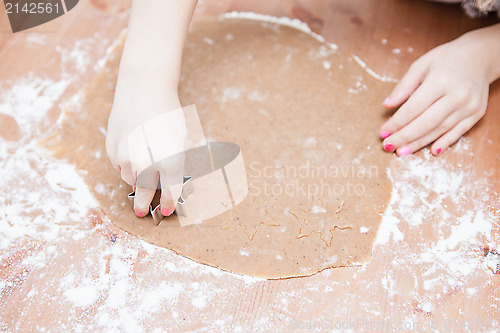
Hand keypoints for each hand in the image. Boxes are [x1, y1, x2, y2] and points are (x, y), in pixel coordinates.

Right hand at [104, 0, 196, 216]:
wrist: (144, 90)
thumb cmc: (168, 114)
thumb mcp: (180, 139)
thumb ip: (175, 163)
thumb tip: (170, 181)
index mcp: (170, 162)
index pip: (170, 192)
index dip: (169, 204)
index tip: (166, 211)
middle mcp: (147, 164)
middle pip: (145, 193)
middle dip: (144, 205)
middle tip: (142, 213)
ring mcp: (126, 158)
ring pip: (130, 179)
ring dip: (136, 181)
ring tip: (140, 178)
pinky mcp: (112, 150)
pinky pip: (119, 166)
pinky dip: (125, 166)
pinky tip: (131, 155)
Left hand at [380, 24, 499, 156]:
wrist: (481, 56)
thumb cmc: (446, 59)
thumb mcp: (421, 65)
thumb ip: (404, 86)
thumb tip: (387, 105)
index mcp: (440, 81)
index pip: (413, 108)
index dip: (396, 123)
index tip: (383, 132)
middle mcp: (457, 96)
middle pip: (426, 123)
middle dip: (404, 137)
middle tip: (389, 146)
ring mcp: (469, 106)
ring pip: (440, 130)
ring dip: (419, 143)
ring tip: (402, 152)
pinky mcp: (477, 114)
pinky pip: (458, 132)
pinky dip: (444, 143)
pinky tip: (431, 151)